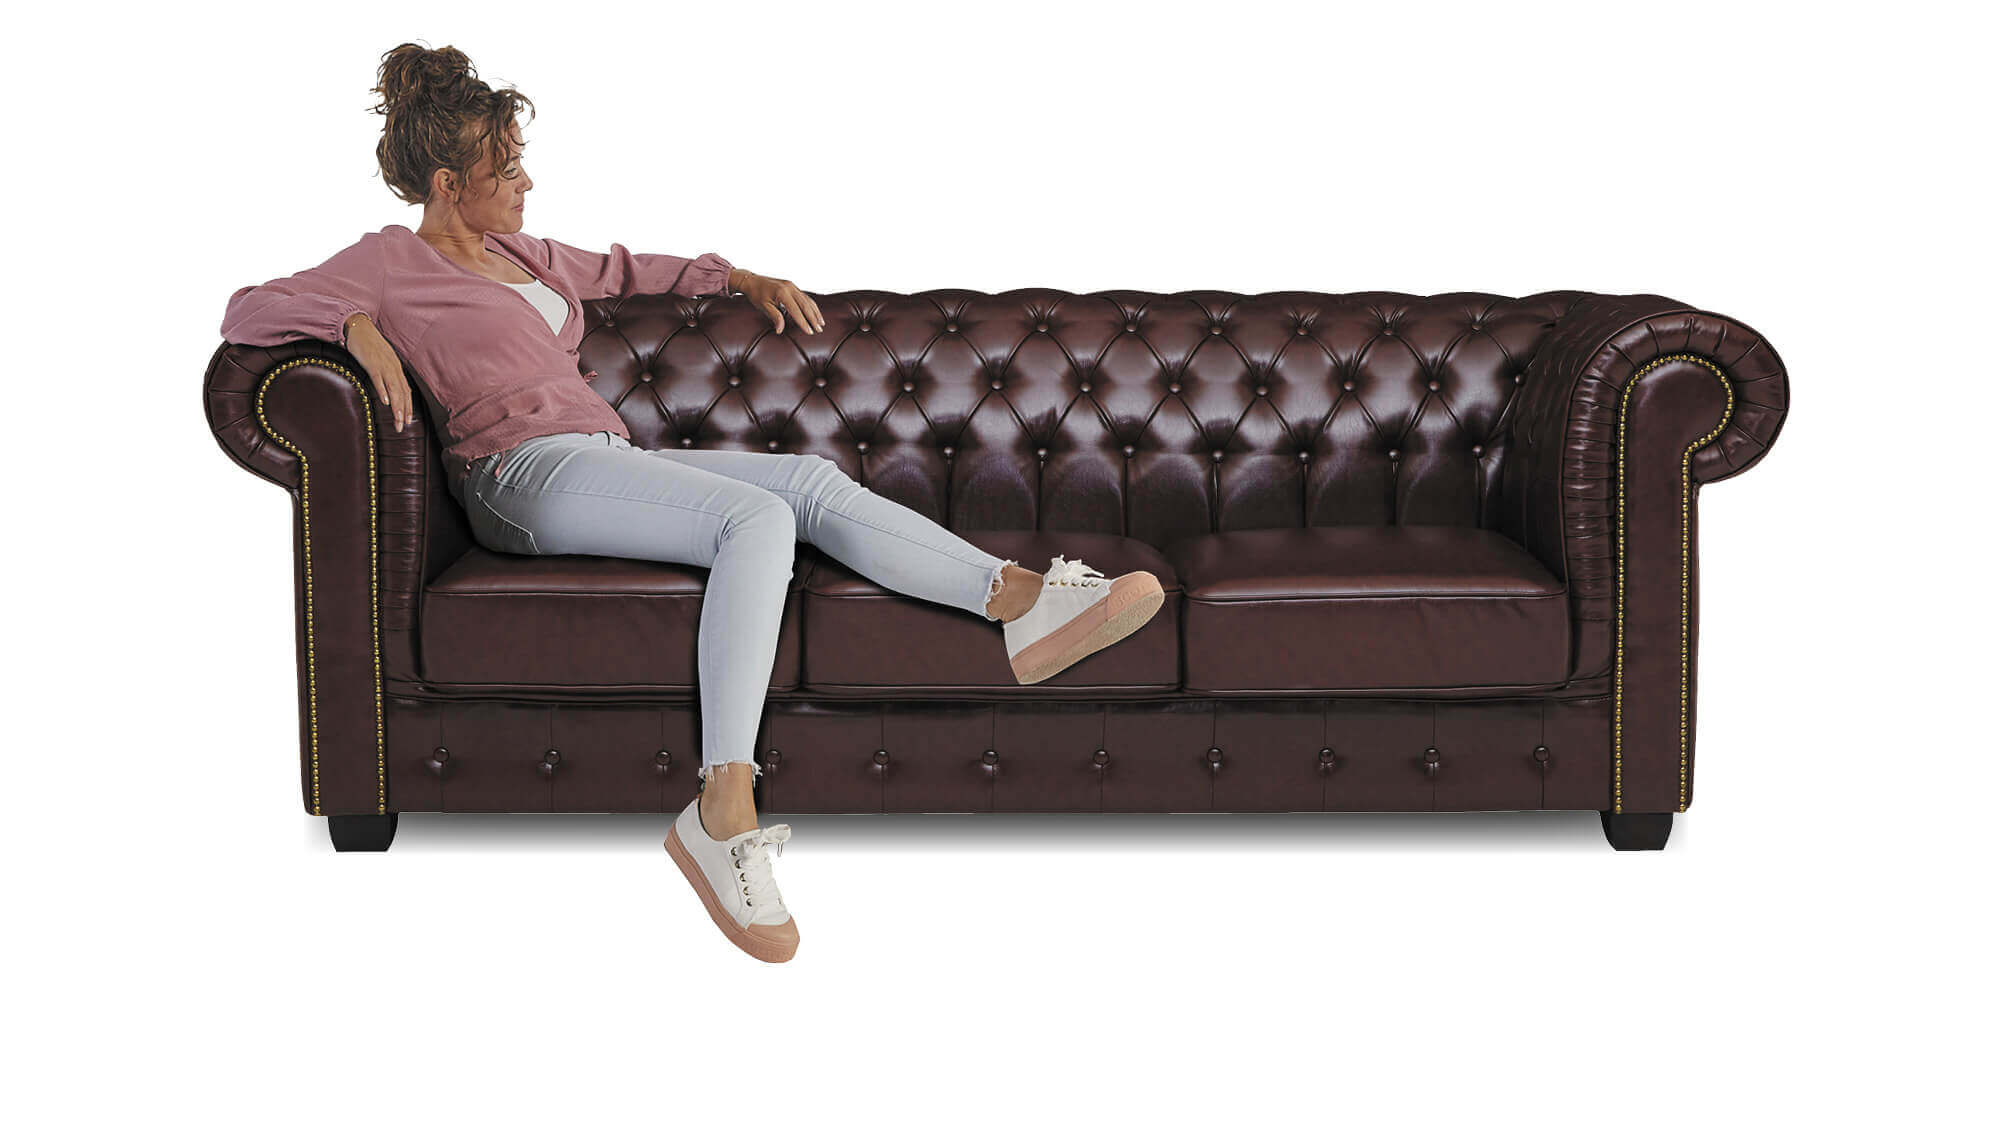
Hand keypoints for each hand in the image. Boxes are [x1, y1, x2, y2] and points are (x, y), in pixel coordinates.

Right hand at [344, 313, 414, 432]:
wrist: (360, 327)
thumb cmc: (370, 345)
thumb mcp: (382, 361)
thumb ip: (386, 374)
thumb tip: (389, 390)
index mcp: (396, 369)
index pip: (406, 391)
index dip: (408, 406)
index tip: (408, 421)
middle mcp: (393, 368)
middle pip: (401, 393)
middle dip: (403, 411)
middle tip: (401, 426)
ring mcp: (383, 365)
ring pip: (393, 388)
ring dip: (397, 405)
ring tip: (397, 419)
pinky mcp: (371, 362)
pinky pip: (379, 378)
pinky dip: (383, 390)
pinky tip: (385, 401)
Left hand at [732, 269, 823, 334]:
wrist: (752, 280)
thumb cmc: (756, 294)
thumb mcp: (763, 306)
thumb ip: (774, 317)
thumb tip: (780, 330)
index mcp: (782, 293)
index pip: (796, 311)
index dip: (803, 322)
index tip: (810, 332)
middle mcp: (789, 288)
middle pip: (805, 305)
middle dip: (813, 318)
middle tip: (819, 330)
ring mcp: (792, 286)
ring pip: (808, 300)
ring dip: (815, 312)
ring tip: (821, 323)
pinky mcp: (792, 286)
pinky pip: (804, 297)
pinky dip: (811, 306)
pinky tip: (814, 313)